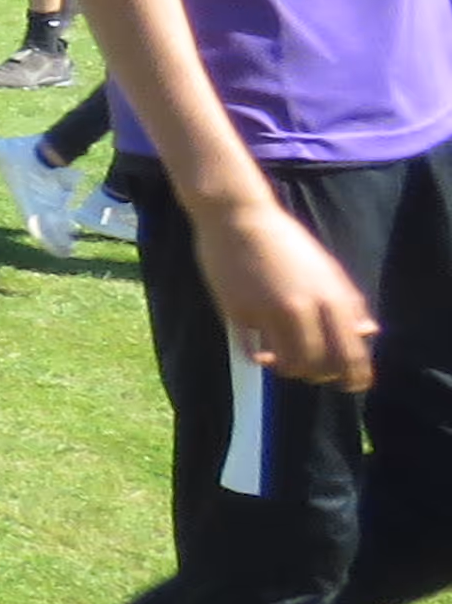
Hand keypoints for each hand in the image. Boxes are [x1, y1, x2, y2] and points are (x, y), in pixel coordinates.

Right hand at [190, 190, 377, 388]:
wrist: (238, 217)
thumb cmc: (285, 241)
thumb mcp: (327, 268)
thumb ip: (349, 302)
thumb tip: (366, 332)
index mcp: (332, 298)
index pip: (351, 353)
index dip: (355, 376)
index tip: (351, 386)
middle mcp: (304, 308)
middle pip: (319, 364)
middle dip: (318, 375)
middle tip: (312, 373)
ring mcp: (269, 311)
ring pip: (286, 363)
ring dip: (287, 369)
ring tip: (282, 362)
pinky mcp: (238, 311)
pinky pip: (251, 350)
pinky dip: (258, 357)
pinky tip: (259, 352)